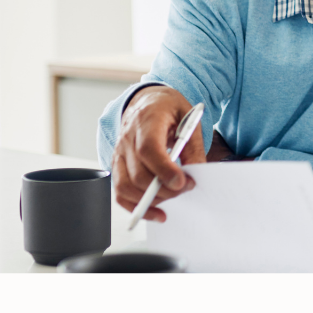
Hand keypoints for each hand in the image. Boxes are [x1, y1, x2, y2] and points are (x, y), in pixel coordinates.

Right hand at [111, 88, 204, 221]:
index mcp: (147, 120)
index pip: (148, 148)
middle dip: (163, 189)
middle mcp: (128, 137)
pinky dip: (135, 207)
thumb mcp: (188, 118)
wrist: (148, 101)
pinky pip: (120, 192)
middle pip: (138, 173)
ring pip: (125, 186)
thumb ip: (192, 146)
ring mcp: (119, 152)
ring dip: (150, 200)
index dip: (164, 169)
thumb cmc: (168, 109)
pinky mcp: (117, 165)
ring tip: (172, 199)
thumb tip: (196, 173)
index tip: (182, 182)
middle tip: (186, 188)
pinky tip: (154, 211)